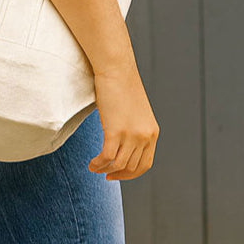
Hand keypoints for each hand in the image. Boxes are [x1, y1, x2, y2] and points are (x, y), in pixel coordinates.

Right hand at [88, 61, 159, 179]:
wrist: (116, 69)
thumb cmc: (122, 87)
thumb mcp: (134, 112)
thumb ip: (133, 129)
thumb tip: (121, 145)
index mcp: (152, 132)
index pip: (145, 164)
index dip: (130, 174)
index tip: (116, 174)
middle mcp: (145, 136)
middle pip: (131, 167)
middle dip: (116, 174)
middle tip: (103, 173)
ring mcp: (131, 134)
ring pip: (118, 164)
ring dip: (104, 169)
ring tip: (93, 167)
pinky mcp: (116, 131)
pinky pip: (107, 157)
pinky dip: (98, 163)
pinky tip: (91, 163)